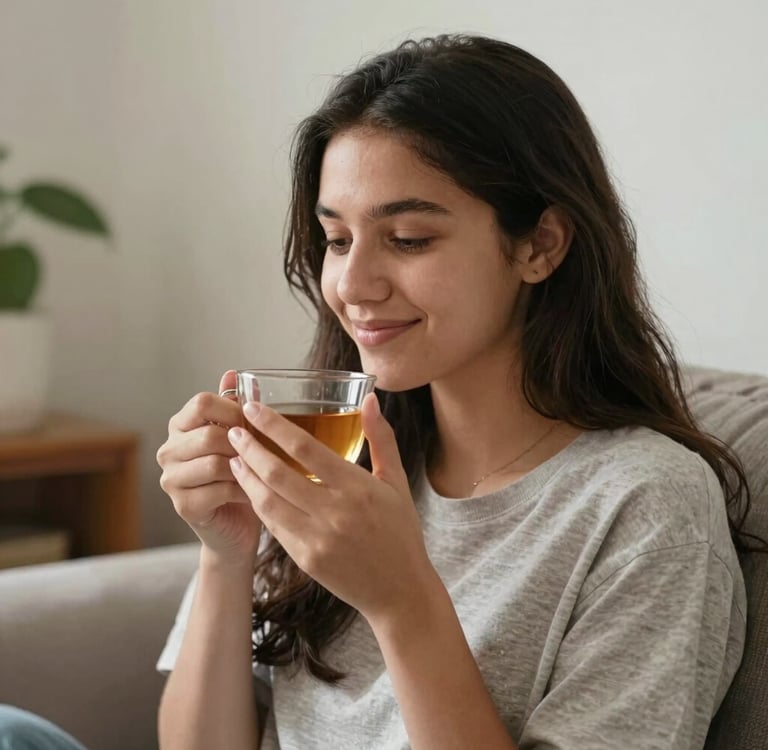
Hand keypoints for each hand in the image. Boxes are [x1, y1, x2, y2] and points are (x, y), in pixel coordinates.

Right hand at [156, 370, 262, 567]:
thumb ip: (233, 406)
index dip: (232, 409)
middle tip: (263, 452)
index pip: (201, 403)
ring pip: (214, 463)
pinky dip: (244, 490)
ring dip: (244, 467)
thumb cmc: (240, 476)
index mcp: (180, 426)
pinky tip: (254, 493)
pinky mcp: (183, 505)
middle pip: (209, 434)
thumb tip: (232, 373)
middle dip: (243, 443)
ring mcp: (171, 479)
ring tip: (261, 472)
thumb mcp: (240, 437)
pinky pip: (219, 490)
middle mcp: (169, 450)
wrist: (237, 526)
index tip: (254, 420)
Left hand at [226, 392, 440, 622]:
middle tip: (234, 430)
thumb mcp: (396, 482)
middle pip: (278, 474)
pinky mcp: (306, 559)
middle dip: (250, 448)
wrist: (400, 591)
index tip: (254, 408)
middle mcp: (335, 512)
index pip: (306, 449)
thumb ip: (380, 438)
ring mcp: (317, 538)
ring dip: (247, 477)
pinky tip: (251, 489)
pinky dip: (259, 504)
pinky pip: (274, 526)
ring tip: (234, 457)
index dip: (275, 426)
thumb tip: (371, 399)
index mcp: (357, 488)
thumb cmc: (400, 532)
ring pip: (269, 501)